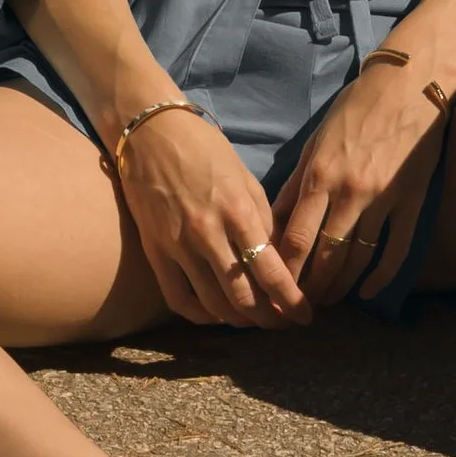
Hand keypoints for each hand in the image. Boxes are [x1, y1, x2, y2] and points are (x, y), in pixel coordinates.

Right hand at [115, 106, 307, 331]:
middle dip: (269, 318)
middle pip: (244, 296)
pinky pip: (179, 299)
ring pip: (214, 304)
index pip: (270, 271)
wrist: (151, 133)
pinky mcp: (155, 252)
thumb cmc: (205, 150)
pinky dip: (202, 316)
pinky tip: (217, 315)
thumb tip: (280, 261)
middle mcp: (208, 233)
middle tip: (282, 323)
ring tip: (255, 320)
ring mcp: (178, 245)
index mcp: (237, 211)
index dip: (291, 300)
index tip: (304, 315)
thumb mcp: (246, 180)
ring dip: (239, 321)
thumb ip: (263, 222)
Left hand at [270, 55, 447, 309]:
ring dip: (340, 286)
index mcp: (321, 176)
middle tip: (298, 305)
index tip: (274, 287)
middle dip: (309, 287)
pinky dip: (381, 277)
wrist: (409, 85)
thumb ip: (297, 183)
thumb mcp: (316, 141)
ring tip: (327, 300)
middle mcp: (349, 193)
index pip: (295, 238)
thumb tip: (274, 221)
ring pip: (357, 259)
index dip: (283, 270)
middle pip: (324, 256)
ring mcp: (383, 200)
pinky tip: (368, 293)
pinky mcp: (411, 202)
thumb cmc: (356, 109)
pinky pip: (396, 250)